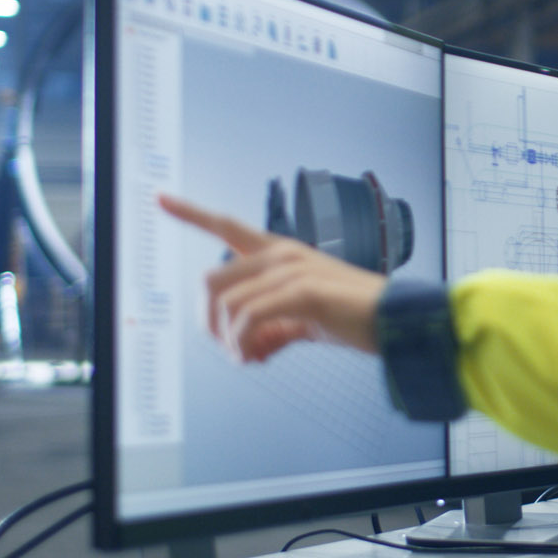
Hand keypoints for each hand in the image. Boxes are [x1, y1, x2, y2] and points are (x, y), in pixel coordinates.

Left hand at [158, 193, 387, 361]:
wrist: (396, 321)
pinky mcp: (302, 291)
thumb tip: (249, 348)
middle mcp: (281, 254)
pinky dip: (245, 344)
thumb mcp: (304, 318)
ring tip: (253, 358)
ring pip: (226, 305)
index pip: (227, 224)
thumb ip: (273, 325)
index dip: (191, 212)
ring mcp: (291, 269)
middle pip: (211, 281)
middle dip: (210, 323)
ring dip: (230, 342)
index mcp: (281, 253)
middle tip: (232, 350)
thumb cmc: (356, 316)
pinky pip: (248, 319)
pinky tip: (260, 356)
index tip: (160, 199)